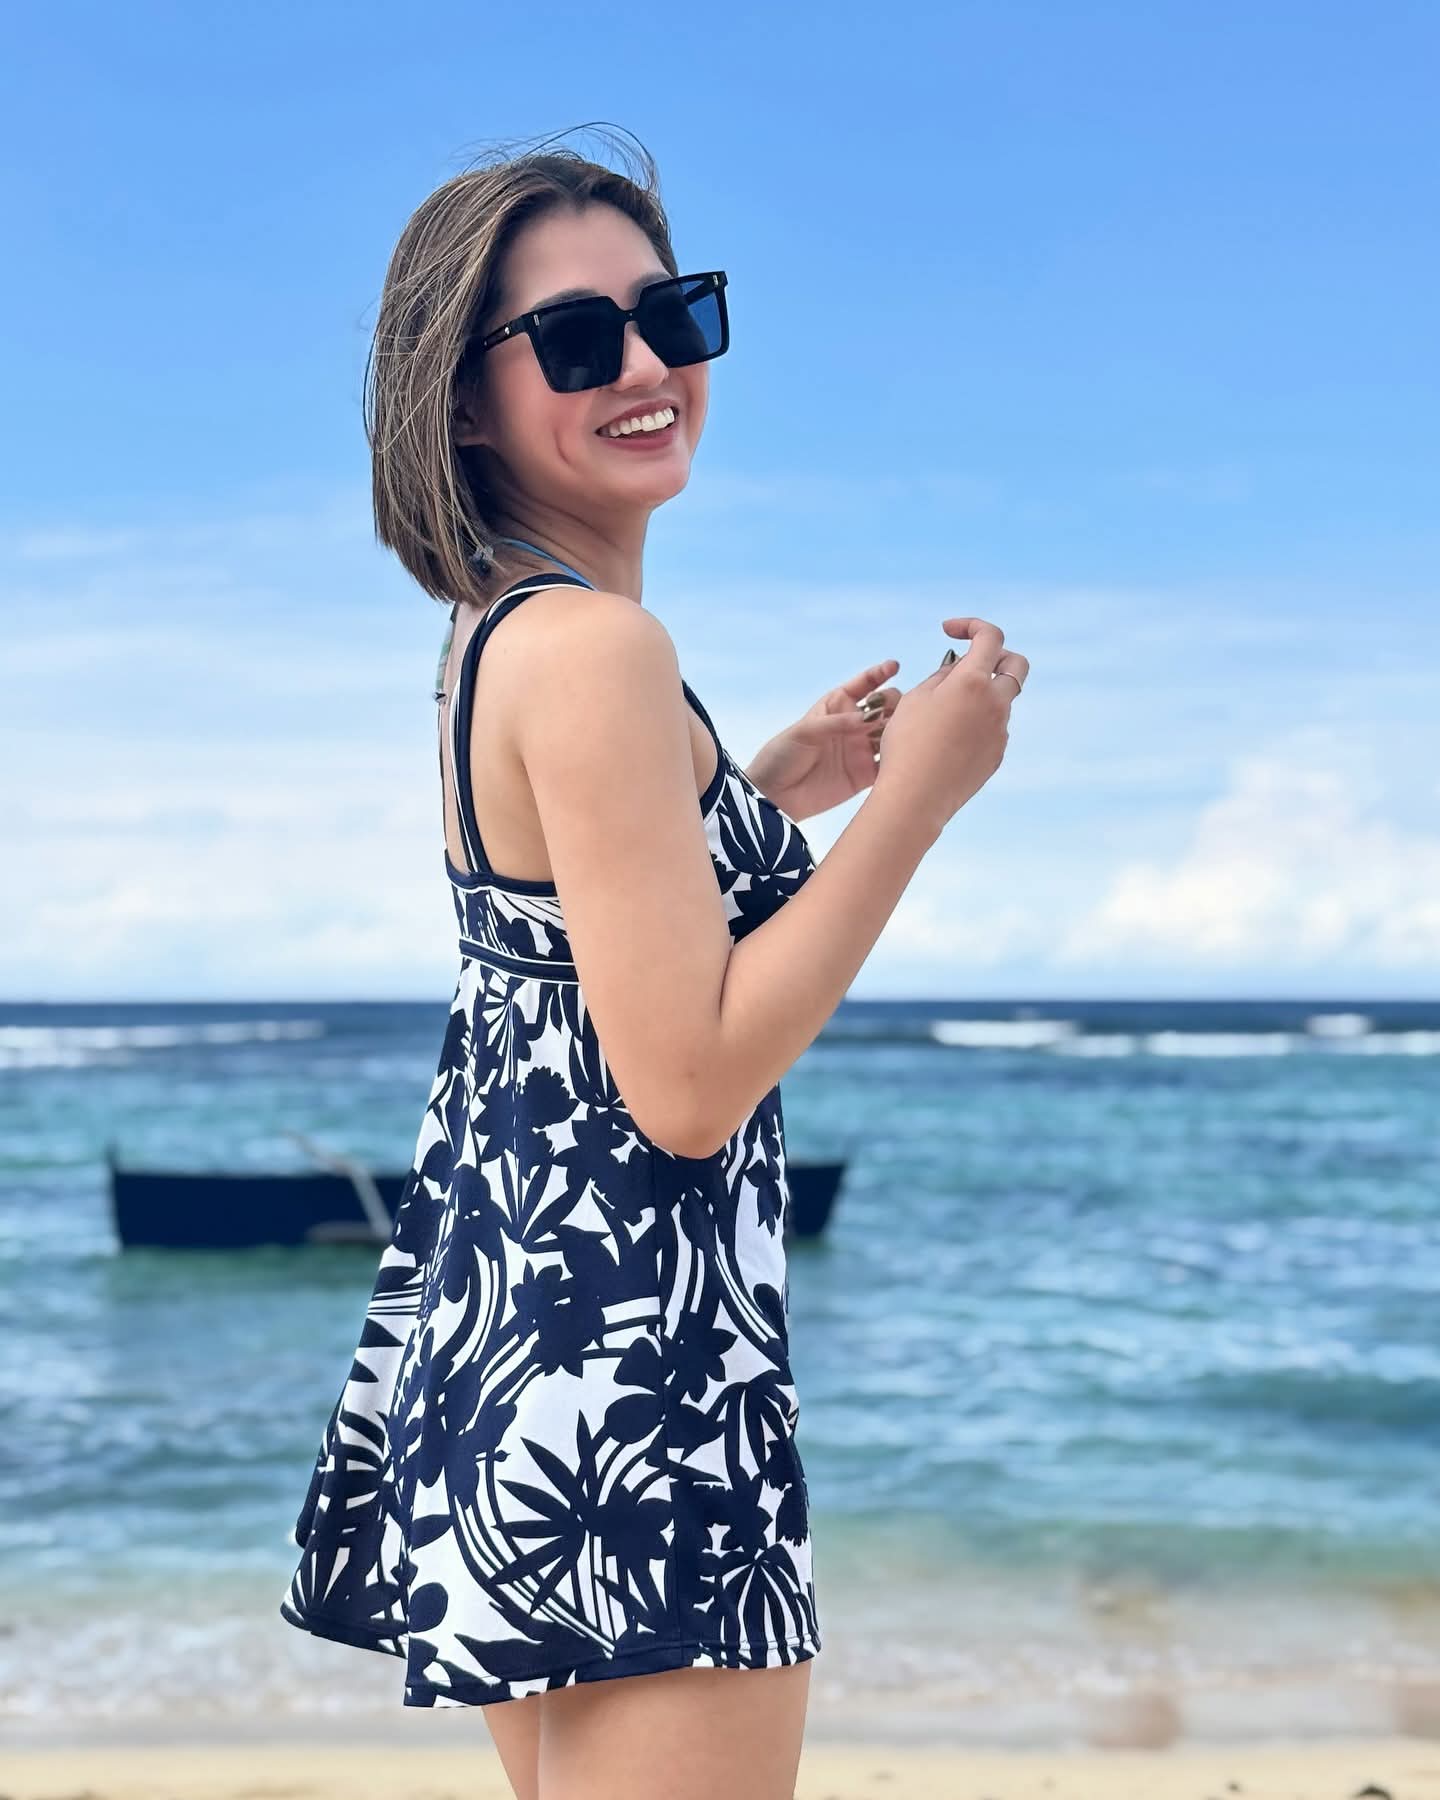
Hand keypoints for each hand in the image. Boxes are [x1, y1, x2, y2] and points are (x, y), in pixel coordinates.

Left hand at [744, 660, 902, 820]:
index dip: (880, 673)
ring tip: (901, 734)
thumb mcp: (805, 731)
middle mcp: (854, 725)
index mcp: (838, 705)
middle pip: (886, 706)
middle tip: (888, 715)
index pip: (865, 684)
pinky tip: (904, 756)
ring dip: (900, 731)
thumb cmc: (783, 754)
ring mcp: (862, 749)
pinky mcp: (866, 775)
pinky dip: (899, 759)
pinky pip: (890, 765)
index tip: (894, 666)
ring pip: (892, 734)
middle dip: (894, 704)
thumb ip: (838, 723)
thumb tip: (870, 719)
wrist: (774, 794)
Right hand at [871, 618, 1028, 837]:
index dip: (971, 626)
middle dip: (997, 655)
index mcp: (973, 682)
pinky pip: (993, 728)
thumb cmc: (907, 744)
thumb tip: (959, 669)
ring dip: (980, 694)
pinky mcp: (996, 755)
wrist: (916, 797)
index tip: (949, 631)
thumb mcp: (915, 698)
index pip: (990, 637)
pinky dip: (977, 722)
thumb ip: (942, 676)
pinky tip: (948, 739)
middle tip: (971, 662)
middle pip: (1016, 664)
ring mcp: (1000, 731)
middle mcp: (995, 703)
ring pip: (1000, 700)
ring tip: (943, 711)